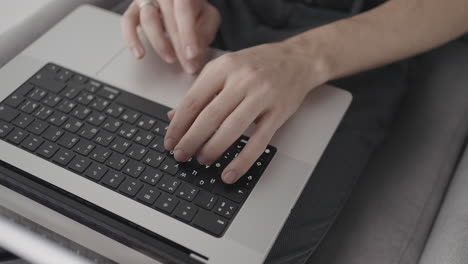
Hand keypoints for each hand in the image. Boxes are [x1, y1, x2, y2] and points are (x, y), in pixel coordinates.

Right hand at [121, 0, 220, 73]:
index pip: (185, 10)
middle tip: (187, 65)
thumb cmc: (194, 10)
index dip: (188, 34)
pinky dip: (132, 39)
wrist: (178, 2)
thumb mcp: (207, 17)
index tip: (192, 55)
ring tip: (171, 59)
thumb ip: (205, 31)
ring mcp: (147, 0)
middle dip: (179, 46)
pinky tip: (139, 54)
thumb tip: (196, 51)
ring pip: (148, 19)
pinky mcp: (134, 9)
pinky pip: (127, 22)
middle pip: (169, 18)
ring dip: (160, 43)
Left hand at [164, 42, 326, 183]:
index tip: (170, 142)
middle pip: (209, 116)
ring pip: (232, 129)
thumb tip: (174, 117)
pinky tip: (230, 173)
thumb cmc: (258, 64)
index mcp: (223, 68)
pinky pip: (258, 141)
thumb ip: (200, 91)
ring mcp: (262, 95)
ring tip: (202, 160)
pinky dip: (242, 160)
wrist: (297, 59)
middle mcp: (242, 79)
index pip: (193, 101)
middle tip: (181, 156)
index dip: (178, 125)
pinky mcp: (278, 112)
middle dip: (191, 140)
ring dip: (213, 149)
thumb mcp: (225, 69)